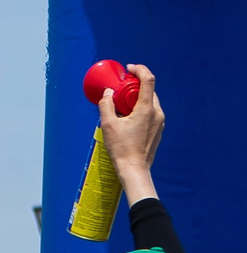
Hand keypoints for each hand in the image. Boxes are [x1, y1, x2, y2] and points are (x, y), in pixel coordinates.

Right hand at [99, 63, 163, 200]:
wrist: (134, 169)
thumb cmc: (121, 149)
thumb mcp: (108, 126)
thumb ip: (106, 106)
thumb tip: (107, 93)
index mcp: (147, 109)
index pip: (148, 80)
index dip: (139, 70)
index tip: (129, 69)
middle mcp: (157, 112)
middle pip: (149, 91)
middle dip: (135, 86)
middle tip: (120, 89)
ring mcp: (160, 121)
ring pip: (150, 102)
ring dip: (137, 99)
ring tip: (122, 107)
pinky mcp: (158, 129)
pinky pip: (151, 113)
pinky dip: (140, 110)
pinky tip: (129, 119)